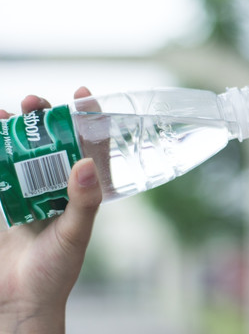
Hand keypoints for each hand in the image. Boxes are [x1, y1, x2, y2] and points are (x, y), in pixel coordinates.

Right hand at [0, 87, 101, 332]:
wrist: (21, 300)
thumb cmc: (57, 270)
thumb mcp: (75, 234)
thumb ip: (83, 202)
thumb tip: (88, 164)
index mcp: (85, 191)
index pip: (92, 147)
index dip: (89, 119)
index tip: (80, 94)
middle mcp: (62, 187)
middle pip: (55, 143)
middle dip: (44, 119)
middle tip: (31, 103)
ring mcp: (34, 193)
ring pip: (26, 152)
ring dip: (14, 131)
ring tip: (3, 113)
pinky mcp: (8, 202)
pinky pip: (1, 171)